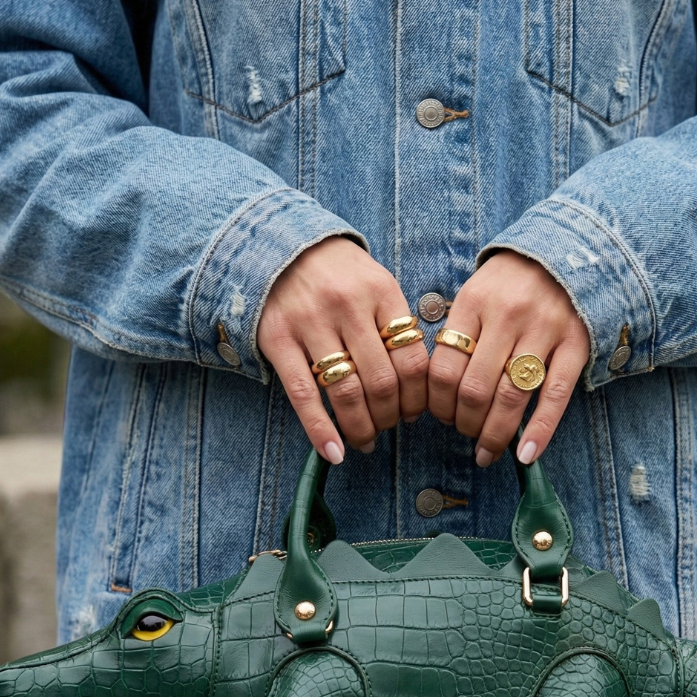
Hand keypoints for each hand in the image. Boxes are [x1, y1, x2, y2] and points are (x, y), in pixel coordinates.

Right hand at [257, 237, 428, 461]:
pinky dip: (320, 429)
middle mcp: (347, 306)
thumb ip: (396, 325)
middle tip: (389, 427)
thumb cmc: (338, 274)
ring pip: (346, 392)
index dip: (418, 398)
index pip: (413, 360)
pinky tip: (334, 452)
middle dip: (390, 416)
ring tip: (365, 440)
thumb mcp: (376, 283)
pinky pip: (303, 394)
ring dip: (361, 427)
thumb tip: (418, 387)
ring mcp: (310, 322)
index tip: (415, 413)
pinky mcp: (278, 338)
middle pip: (382, 382)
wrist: (278, 244)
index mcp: (381, 292)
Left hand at [427, 252, 589, 465]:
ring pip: (511, 396)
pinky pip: (555, 396)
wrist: (567, 249)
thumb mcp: (476, 294)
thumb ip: (458, 335)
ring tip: (486, 452)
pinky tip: (525, 455)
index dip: (438, 403)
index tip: (441, 417)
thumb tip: (439, 393)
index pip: (443, 367)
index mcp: (474, 303)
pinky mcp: (575, 343)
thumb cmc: (511, 282)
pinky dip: (540, 430)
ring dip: (494, 433)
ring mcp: (543, 330)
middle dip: (465, 423)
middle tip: (465, 434)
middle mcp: (507, 316)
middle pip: (475, 388)